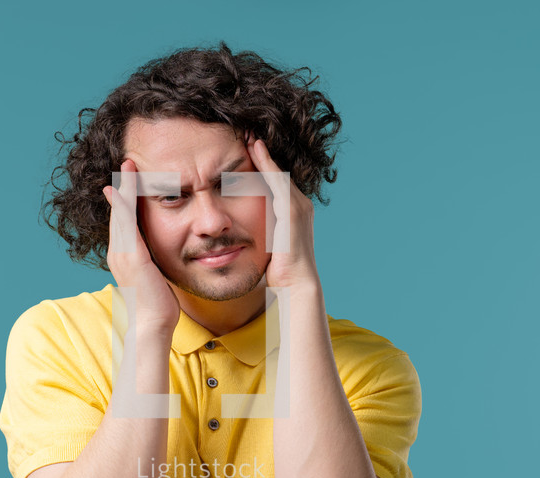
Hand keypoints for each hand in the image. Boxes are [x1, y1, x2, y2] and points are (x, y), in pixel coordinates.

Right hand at [104, 159, 180, 333]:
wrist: (153, 324)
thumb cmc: (159, 305)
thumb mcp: (156, 278)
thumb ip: (154, 263)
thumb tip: (159, 258)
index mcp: (124, 256)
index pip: (124, 221)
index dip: (124, 199)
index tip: (129, 179)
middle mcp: (118, 252)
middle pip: (118, 212)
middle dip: (121, 186)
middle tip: (126, 162)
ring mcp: (122, 254)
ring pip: (121, 213)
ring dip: (124, 187)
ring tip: (128, 166)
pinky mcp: (131, 256)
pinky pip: (127, 223)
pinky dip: (126, 203)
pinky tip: (128, 187)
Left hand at [245, 136, 320, 289]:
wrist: (295, 286)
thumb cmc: (279, 273)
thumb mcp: (266, 247)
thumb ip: (258, 234)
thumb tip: (239, 237)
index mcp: (294, 212)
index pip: (276, 181)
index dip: (262, 163)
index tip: (246, 146)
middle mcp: (300, 204)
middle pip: (278, 171)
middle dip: (262, 151)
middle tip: (246, 130)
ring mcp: (298, 206)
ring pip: (278, 171)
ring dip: (263, 151)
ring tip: (248, 132)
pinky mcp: (292, 211)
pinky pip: (277, 180)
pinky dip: (266, 163)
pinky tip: (254, 148)